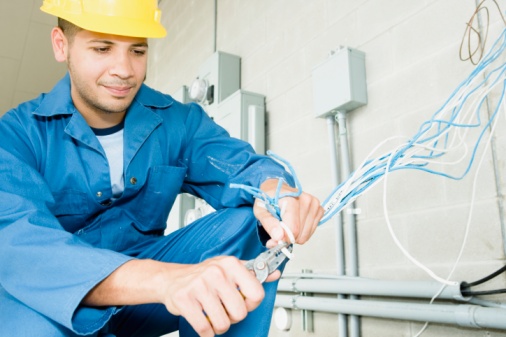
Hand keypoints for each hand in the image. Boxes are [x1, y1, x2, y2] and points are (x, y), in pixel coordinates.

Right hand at [161, 256, 278, 336]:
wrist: (172, 279)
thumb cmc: (204, 275)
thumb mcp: (229, 268)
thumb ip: (253, 272)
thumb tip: (275, 273)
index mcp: (231, 264)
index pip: (256, 293)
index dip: (251, 304)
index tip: (243, 302)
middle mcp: (216, 273)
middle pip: (240, 312)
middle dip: (233, 318)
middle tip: (225, 311)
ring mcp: (199, 286)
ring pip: (223, 323)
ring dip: (219, 326)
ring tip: (213, 316)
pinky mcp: (185, 300)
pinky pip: (204, 328)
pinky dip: (207, 333)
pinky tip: (204, 324)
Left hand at [254, 179, 323, 246]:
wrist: (276, 188)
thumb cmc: (269, 198)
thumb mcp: (260, 210)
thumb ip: (269, 224)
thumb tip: (278, 237)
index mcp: (291, 199)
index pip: (293, 228)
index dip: (284, 238)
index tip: (276, 238)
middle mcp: (305, 200)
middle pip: (300, 233)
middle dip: (288, 237)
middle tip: (279, 230)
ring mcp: (314, 204)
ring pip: (306, 234)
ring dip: (295, 235)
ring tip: (286, 224)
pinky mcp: (318, 209)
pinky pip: (312, 230)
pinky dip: (303, 231)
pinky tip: (295, 223)